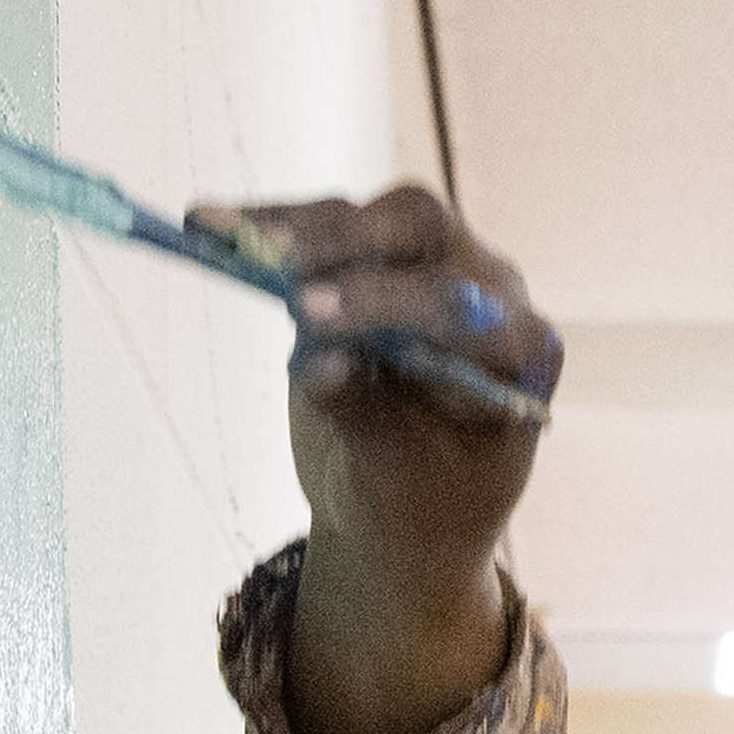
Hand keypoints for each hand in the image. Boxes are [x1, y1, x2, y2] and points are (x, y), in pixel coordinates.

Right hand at [199, 185, 561, 733]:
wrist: (403, 512)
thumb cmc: (421, 505)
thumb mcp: (397, 480)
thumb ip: (366, 418)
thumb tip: (320, 362)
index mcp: (521, 350)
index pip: (456, 307)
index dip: (381, 303)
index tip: (308, 315)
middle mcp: (487, 290)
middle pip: (420, 233)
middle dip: (340, 242)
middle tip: (267, 259)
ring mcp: (431, 267)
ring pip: (365, 221)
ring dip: (291, 229)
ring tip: (220, 235)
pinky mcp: (374, 264)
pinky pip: (325, 232)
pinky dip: (269, 232)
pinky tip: (212, 226)